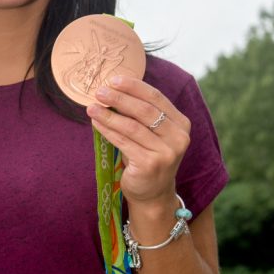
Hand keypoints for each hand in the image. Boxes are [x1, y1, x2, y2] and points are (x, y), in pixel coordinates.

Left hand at [86, 76, 190, 205]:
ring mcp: (166, 153)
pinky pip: (124, 142)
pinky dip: (107, 130)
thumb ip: (141, 113)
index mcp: (181, 123)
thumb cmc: (148, 155)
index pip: (156, 98)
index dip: (134, 87)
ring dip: (109, 115)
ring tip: (92, 107)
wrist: (153, 193)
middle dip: (119, 98)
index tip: (113, 79)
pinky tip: (96, 123)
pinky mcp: (150, 165)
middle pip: (144, 111)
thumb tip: (112, 88)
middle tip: (99, 91)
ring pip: (132, 127)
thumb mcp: (151, 132)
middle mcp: (178, 137)